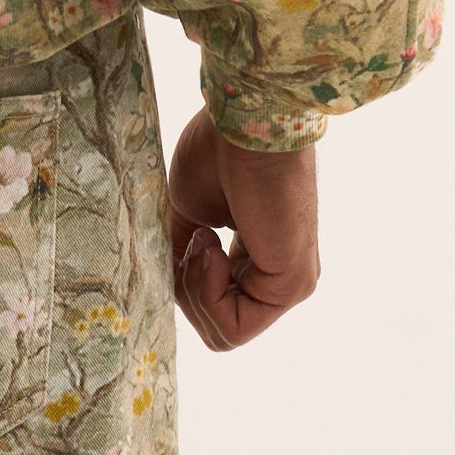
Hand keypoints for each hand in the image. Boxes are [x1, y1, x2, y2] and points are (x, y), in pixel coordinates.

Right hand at [167, 107, 320, 349]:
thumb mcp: (188, 211)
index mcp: (257, 258)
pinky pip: (235, 326)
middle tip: (191, 239)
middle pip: (218, 324)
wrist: (242, 122)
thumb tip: (164, 281)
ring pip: (224, 332)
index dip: (185, 283)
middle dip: (187, 291)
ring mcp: (289, 284)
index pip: (217, 304)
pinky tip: (211, 247)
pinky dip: (208, 291)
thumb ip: (182, 252)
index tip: (183, 237)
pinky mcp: (290, 285)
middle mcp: (278, 276)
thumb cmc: (218, 151)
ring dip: (195, 290)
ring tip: (202, 237)